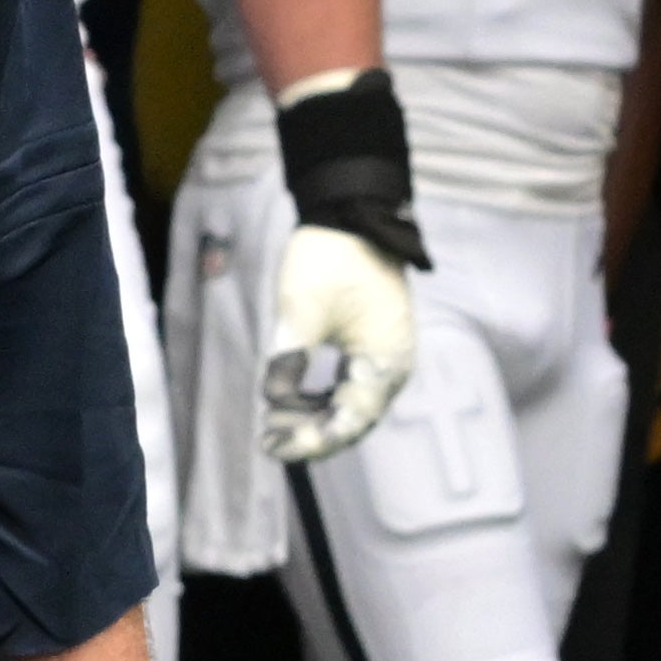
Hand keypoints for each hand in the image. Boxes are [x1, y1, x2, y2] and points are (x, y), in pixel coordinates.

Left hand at [263, 223, 416, 460]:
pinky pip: (348, 385)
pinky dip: (320, 397)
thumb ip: (288, 358)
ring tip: (272, 422)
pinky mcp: (372, 344)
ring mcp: (385, 355)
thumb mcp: (300, 309)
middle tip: (267, 441)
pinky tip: (289, 400)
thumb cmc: (329, 258)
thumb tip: (273, 398)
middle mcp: (393, 365)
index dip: (312, 441)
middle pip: (352, 419)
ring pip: (349, 404)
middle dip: (309, 433)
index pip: (350, 420)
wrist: (351, 212)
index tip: (274, 448)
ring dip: (313, 416)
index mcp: (385, 361)